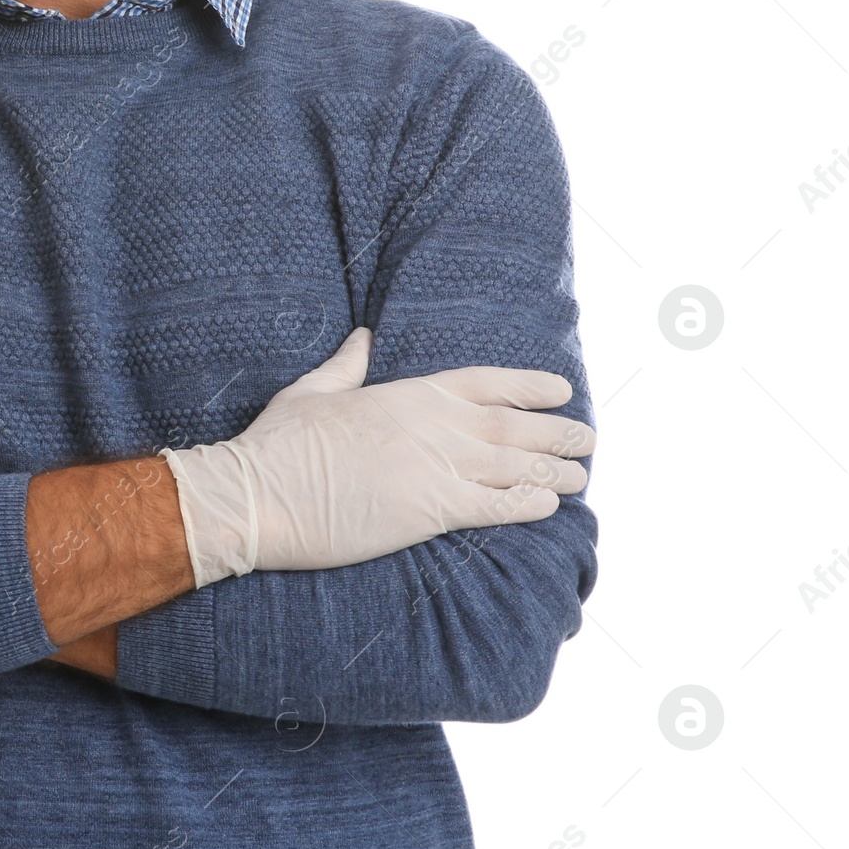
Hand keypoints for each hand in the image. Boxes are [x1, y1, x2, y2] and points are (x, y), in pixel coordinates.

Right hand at [161, 328, 595, 587]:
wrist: (260, 493)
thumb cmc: (278, 444)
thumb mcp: (311, 391)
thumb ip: (345, 365)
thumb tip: (363, 337)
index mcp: (405, 394)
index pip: (483, 383)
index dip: (528, 385)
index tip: (560, 389)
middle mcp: (431, 426)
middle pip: (512, 426)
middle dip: (556, 431)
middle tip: (588, 437)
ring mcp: (434, 468)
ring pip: (514, 467)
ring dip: (555, 469)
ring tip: (582, 474)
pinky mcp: (429, 510)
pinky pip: (495, 506)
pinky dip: (528, 504)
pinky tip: (550, 504)